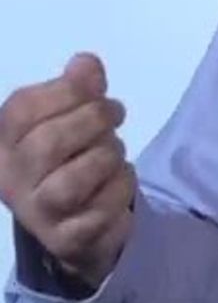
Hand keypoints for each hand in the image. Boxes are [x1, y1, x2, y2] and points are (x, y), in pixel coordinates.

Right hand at [0, 53, 135, 289]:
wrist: (80, 223)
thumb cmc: (73, 159)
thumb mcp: (74, 117)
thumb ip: (80, 89)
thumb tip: (85, 63)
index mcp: (5, 142)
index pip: (20, 109)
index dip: (66, 91)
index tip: (95, 89)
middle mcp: (11, 179)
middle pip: (47, 144)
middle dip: (93, 121)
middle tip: (115, 115)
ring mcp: (37, 213)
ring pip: (72, 181)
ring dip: (107, 156)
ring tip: (115, 152)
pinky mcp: (68, 239)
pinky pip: (100, 210)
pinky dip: (121, 186)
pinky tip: (121, 179)